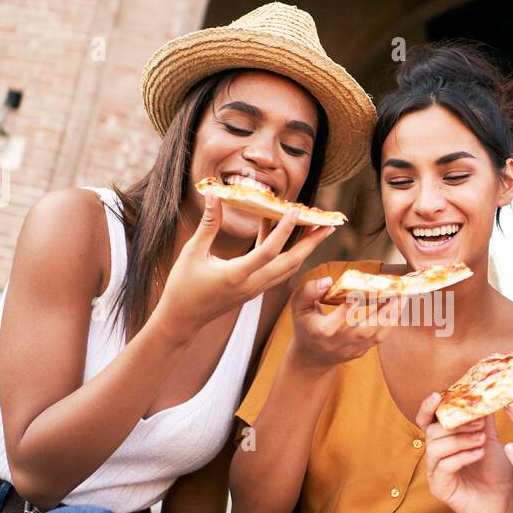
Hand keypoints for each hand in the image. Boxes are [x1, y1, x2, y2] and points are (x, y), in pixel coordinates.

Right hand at [154, 196, 332, 339]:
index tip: (295, 211)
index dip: (283, 230)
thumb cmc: (183, 286)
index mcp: (237, 275)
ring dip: (304, 249)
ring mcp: (255, 289)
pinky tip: (277, 229)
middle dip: (311, 244)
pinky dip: (283, 252)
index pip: (268, 252)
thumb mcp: (192, 252)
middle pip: (290, 263)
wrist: (183, 318)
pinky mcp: (253, 289)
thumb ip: (209, 223)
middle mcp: (251, 284)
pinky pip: (275, 269)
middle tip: (329, 225)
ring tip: (317, 229)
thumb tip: (213, 194)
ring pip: (287, 268)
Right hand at [285, 277, 402, 370]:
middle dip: (380, 314)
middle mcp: (336, 344)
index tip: (354, 298)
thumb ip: (309, 292)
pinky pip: (380, 337)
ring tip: (402, 297)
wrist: (312, 357)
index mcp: (318, 333)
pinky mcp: (362, 351)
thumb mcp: (298, 307)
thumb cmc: (305, 325)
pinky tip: (397, 305)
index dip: (342, 314)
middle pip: (361, 333)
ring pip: (375, 336)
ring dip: (391, 317)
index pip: (329, 327)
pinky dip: (390, 321)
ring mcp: (351, 350)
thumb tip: (328, 281)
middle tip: (394, 294)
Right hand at [415, 395, 512, 512]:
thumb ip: (483, 417)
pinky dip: (462, 456)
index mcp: (443, 440)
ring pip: (435, 447)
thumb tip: (483, 391)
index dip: (428, 406)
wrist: (505, 500)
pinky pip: (444, 466)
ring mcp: (435, 472)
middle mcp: (435, 455)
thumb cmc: (495, 469)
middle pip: (432, 431)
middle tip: (479, 423)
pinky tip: (479, 454)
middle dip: (455, 424)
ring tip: (481, 440)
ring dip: (460, 440)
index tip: (439, 395)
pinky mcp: (439, 488)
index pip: (427, 420)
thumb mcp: (490, 438)